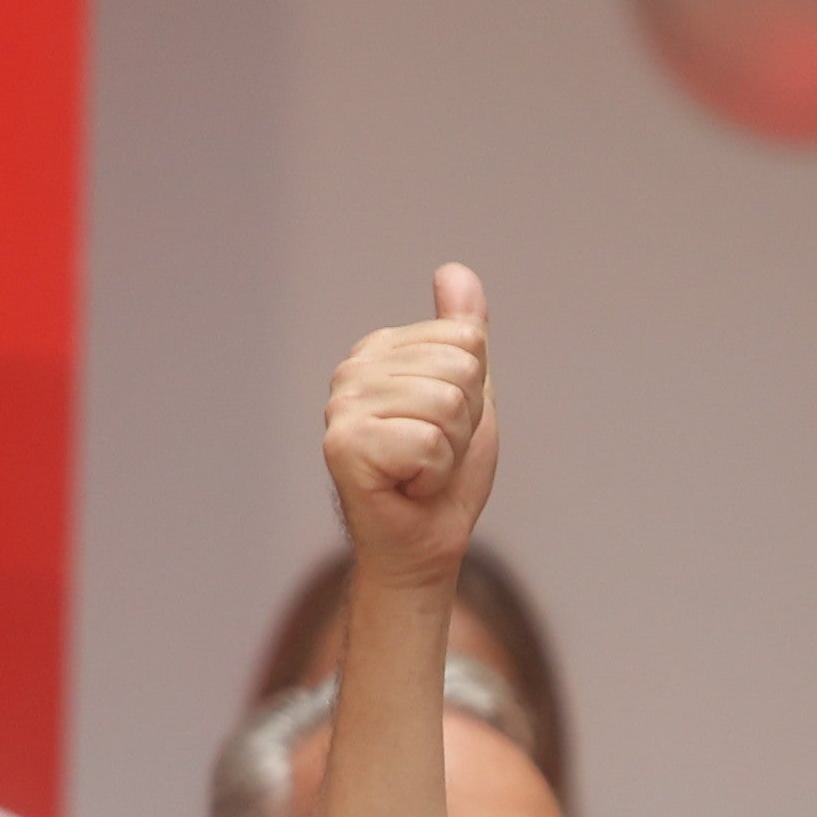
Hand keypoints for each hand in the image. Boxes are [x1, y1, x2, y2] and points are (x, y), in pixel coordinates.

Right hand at [321, 264, 499, 589]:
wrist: (423, 545)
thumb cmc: (442, 477)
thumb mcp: (469, 394)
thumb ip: (462, 333)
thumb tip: (454, 272)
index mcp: (379, 351)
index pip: (466, 340)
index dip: (474, 394)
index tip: (445, 428)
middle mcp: (352, 371)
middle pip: (460, 370)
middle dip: (464, 423)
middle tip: (434, 456)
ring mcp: (342, 408)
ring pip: (448, 405)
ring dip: (450, 452)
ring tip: (420, 471)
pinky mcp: (344, 446)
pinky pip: (428, 442)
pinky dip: (433, 475)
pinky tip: (407, 487)